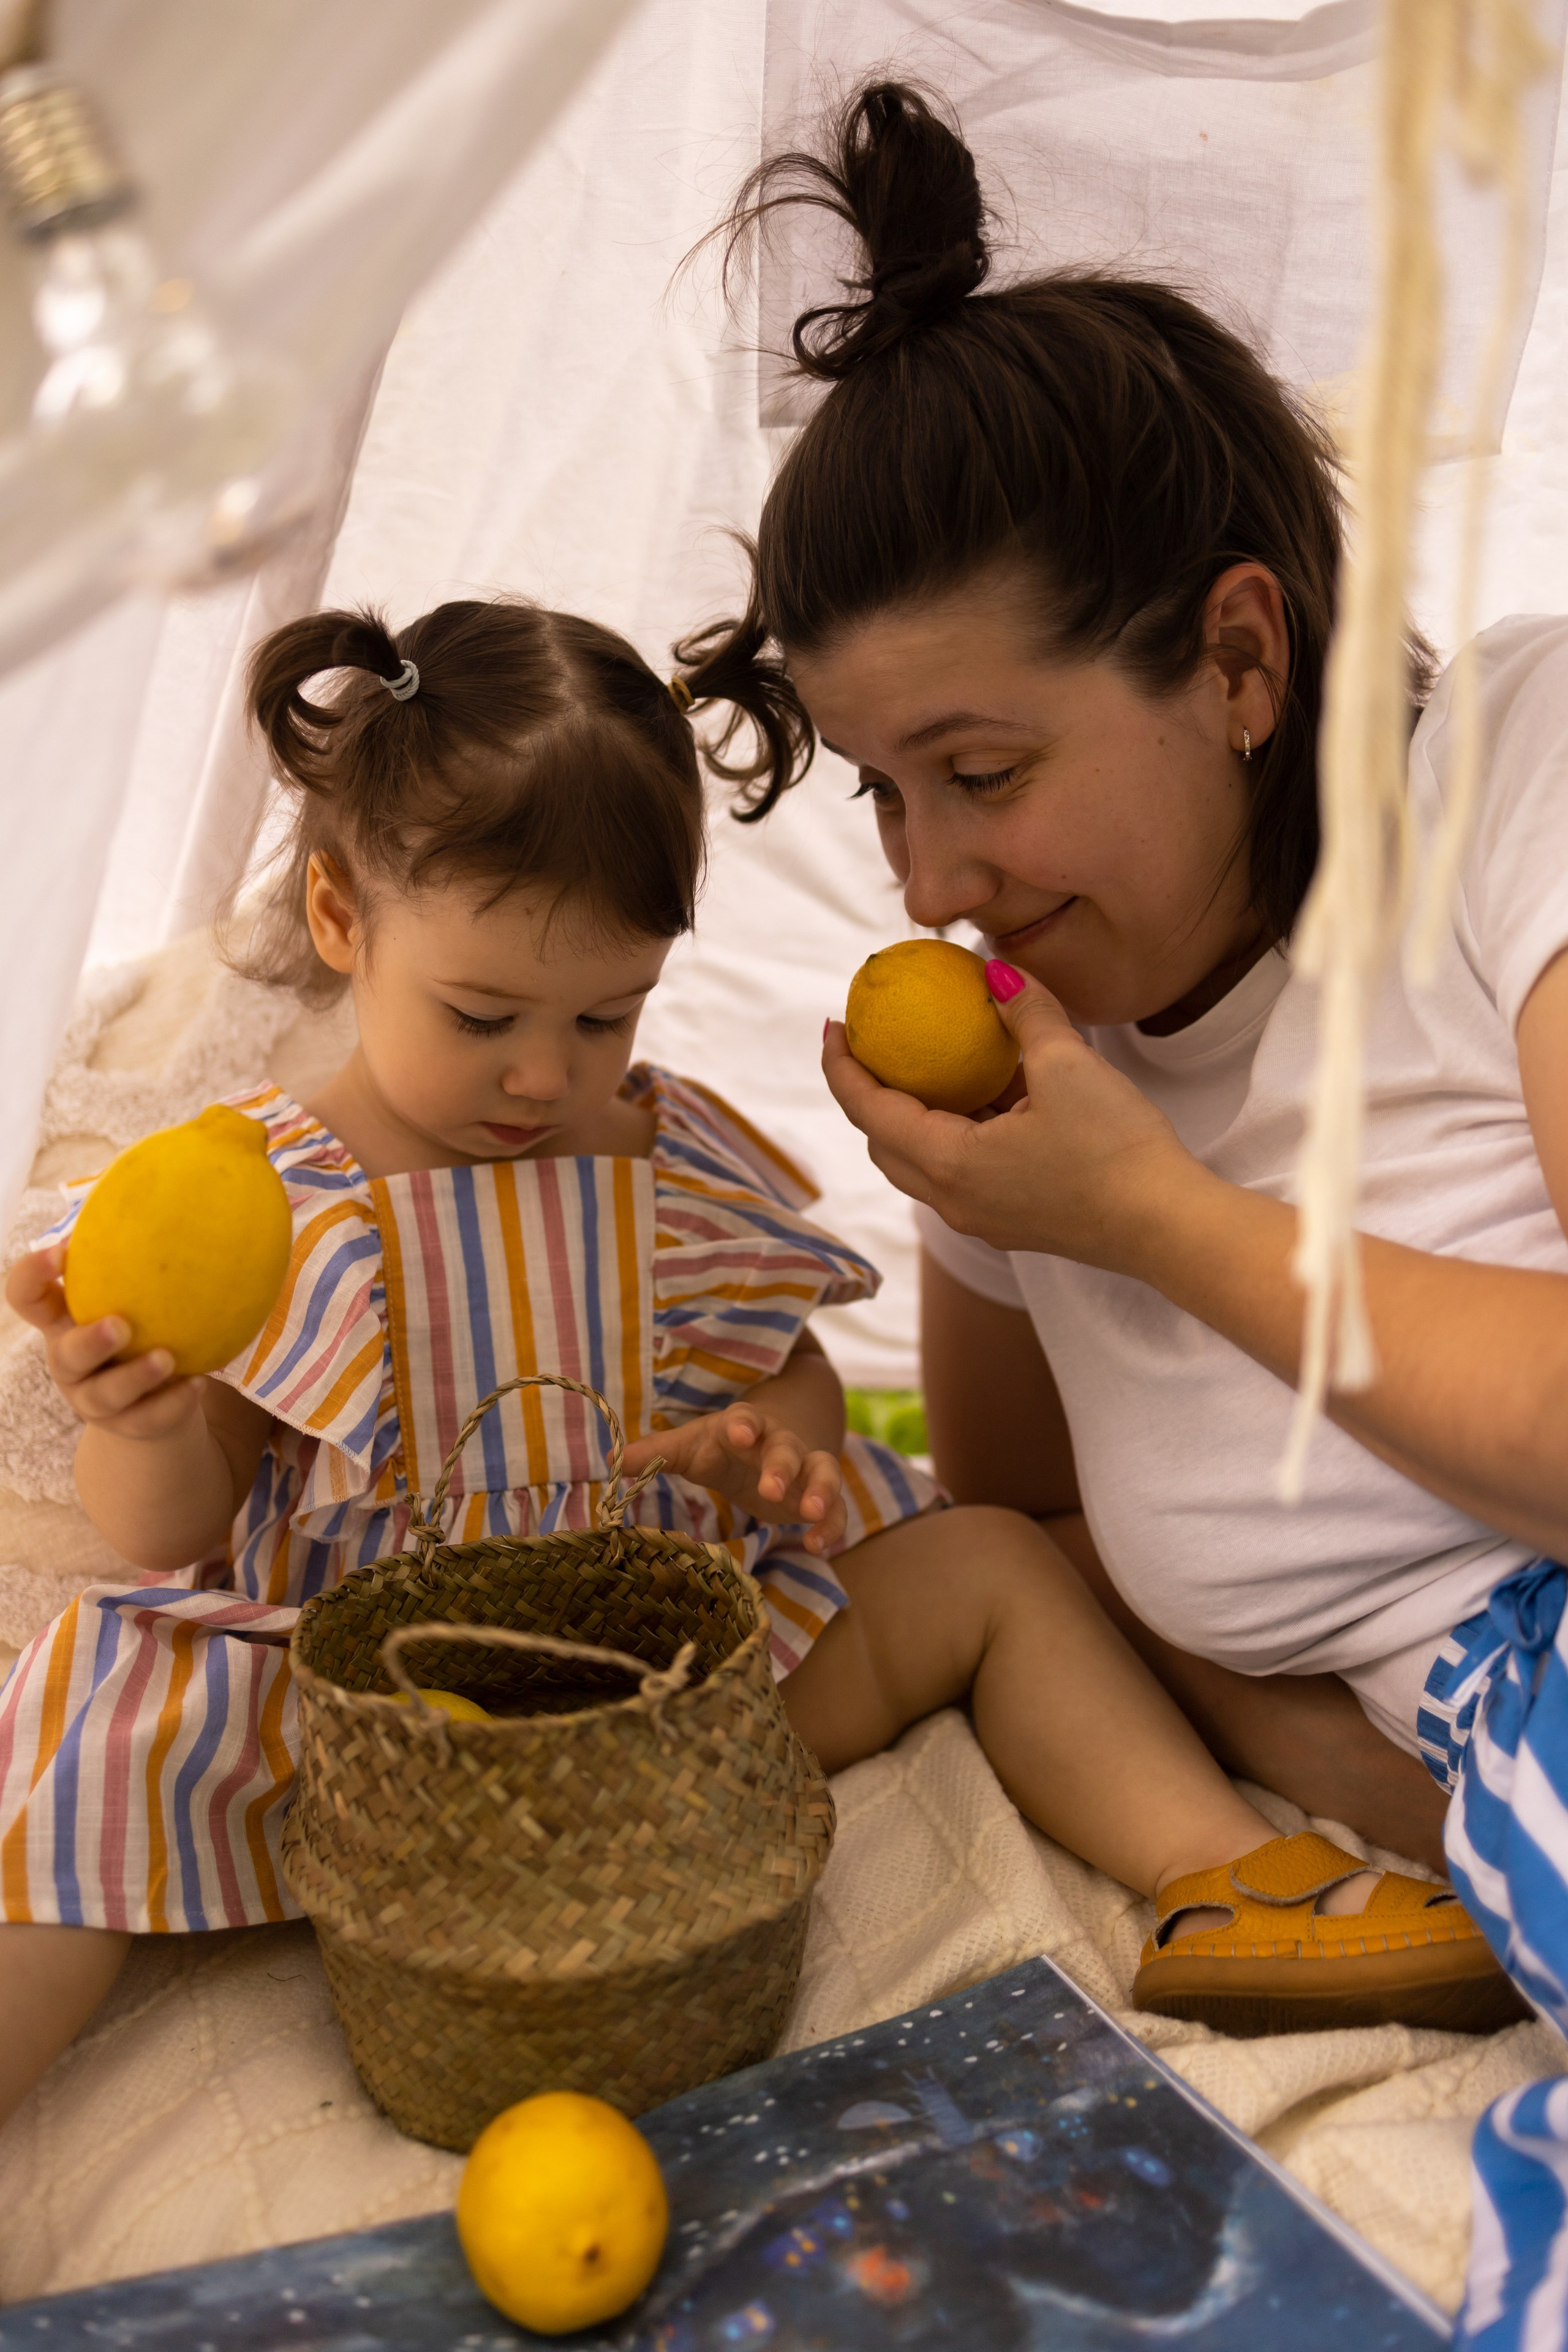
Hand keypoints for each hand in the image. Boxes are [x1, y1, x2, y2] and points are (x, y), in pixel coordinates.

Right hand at [4, 1242, 204, 1441]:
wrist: (153, 1399)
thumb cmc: (143, 1322)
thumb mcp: (136, 1286)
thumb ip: (148, 1240)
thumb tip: (212, 1157)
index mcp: (64, 1318)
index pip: (27, 1295)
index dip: (32, 1275)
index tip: (58, 1251)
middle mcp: (70, 1359)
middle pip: (65, 1353)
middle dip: (89, 1340)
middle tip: (119, 1324)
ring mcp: (95, 1398)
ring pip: (103, 1395)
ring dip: (134, 1376)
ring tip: (166, 1358)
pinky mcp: (128, 1426)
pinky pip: (147, 1419)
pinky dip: (173, 1401)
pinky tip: (198, 1383)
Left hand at [623, 1403, 846, 1553]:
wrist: (769, 1443)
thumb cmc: (720, 1447)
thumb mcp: (689, 1448)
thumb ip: (656, 1453)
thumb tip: (610, 1460)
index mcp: (744, 1426)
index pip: (746, 1418)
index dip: (743, 1425)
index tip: (737, 1433)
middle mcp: (779, 1442)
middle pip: (787, 1448)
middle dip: (782, 1466)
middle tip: (772, 1490)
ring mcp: (804, 1468)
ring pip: (823, 1472)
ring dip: (821, 1492)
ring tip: (812, 1515)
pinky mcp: (817, 1496)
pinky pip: (836, 1508)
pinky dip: (831, 1526)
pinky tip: (818, 1547)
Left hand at [823, 962, 1206, 1270]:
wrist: (1168, 1228)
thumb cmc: (1116, 1149)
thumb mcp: (1068, 1065)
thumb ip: (1025, 1013)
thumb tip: (995, 970)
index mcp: (949, 1164)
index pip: (868, 1111)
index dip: (842, 1067)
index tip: (835, 1025)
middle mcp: (954, 1200)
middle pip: (884, 1144)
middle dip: (867, 1096)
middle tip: (873, 1046)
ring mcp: (983, 1218)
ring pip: (922, 1164)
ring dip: (914, 1117)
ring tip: (931, 1067)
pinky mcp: (1013, 1223)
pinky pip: (962, 1174)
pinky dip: (956, 1134)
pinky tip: (990, 1099)